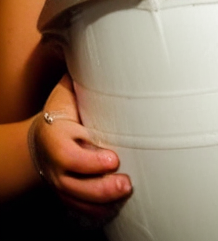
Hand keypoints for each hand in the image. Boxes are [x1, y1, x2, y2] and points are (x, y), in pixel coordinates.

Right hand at [31, 74, 131, 219]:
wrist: (44, 135)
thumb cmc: (63, 108)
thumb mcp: (68, 92)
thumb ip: (84, 79)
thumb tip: (108, 53)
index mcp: (55, 134)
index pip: (68, 154)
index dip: (89, 160)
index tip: (113, 158)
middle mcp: (53, 162)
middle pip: (73, 182)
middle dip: (100, 187)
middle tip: (126, 183)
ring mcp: (58, 180)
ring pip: (76, 198)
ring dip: (101, 200)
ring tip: (125, 193)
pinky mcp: (66, 191)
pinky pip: (78, 207)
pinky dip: (94, 211)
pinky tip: (113, 207)